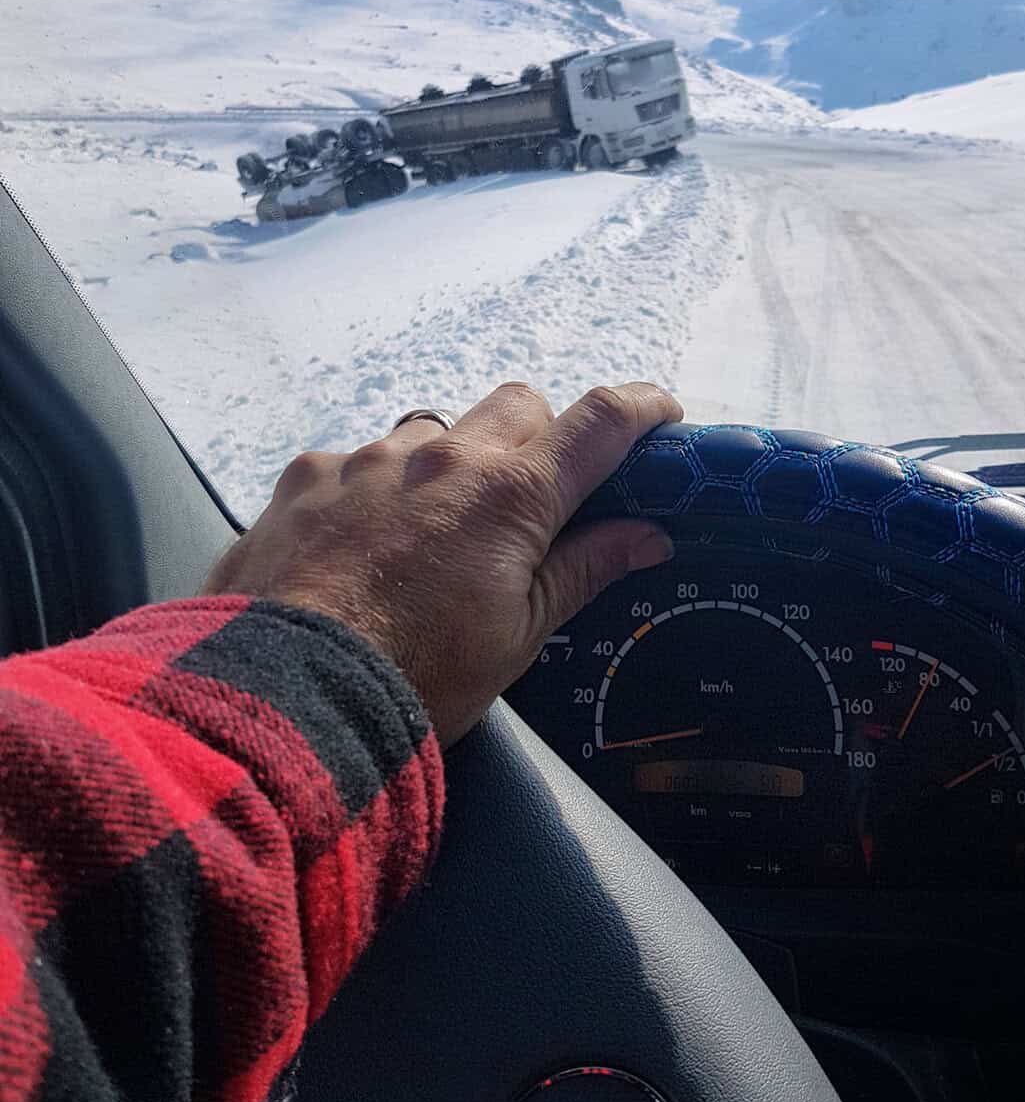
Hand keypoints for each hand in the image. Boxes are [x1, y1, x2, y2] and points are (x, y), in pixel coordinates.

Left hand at [203, 382, 681, 744]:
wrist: (287, 697)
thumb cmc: (419, 678)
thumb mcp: (519, 636)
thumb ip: (583, 569)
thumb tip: (648, 535)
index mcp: (511, 495)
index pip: (599, 421)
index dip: (640, 407)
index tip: (659, 413)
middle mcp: (442, 456)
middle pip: (518, 404)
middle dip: (539, 436)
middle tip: (533, 498)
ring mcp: (369, 458)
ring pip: (434, 428)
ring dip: (451, 461)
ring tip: (434, 529)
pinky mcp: (309, 475)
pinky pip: (358, 459)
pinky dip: (375, 491)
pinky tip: (359, 547)